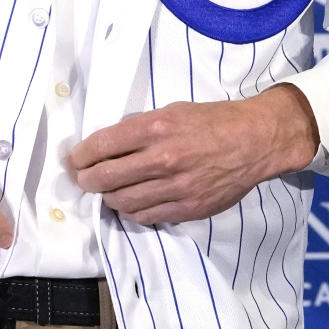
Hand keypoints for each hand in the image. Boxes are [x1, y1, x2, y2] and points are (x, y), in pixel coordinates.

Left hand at [67, 84, 319, 225]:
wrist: (254, 141)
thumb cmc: (211, 121)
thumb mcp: (172, 111)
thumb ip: (139, 129)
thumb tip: (107, 146)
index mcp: (156, 128)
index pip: (102, 146)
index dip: (80, 155)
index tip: (74, 159)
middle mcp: (162, 159)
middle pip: (105, 178)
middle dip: (86, 180)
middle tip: (83, 178)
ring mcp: (175, 188)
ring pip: (122, 202)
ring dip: (108, 198)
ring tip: (107, 191)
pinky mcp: (187, 209)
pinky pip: (145, 217)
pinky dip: (131, 211)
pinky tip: (130, 202)